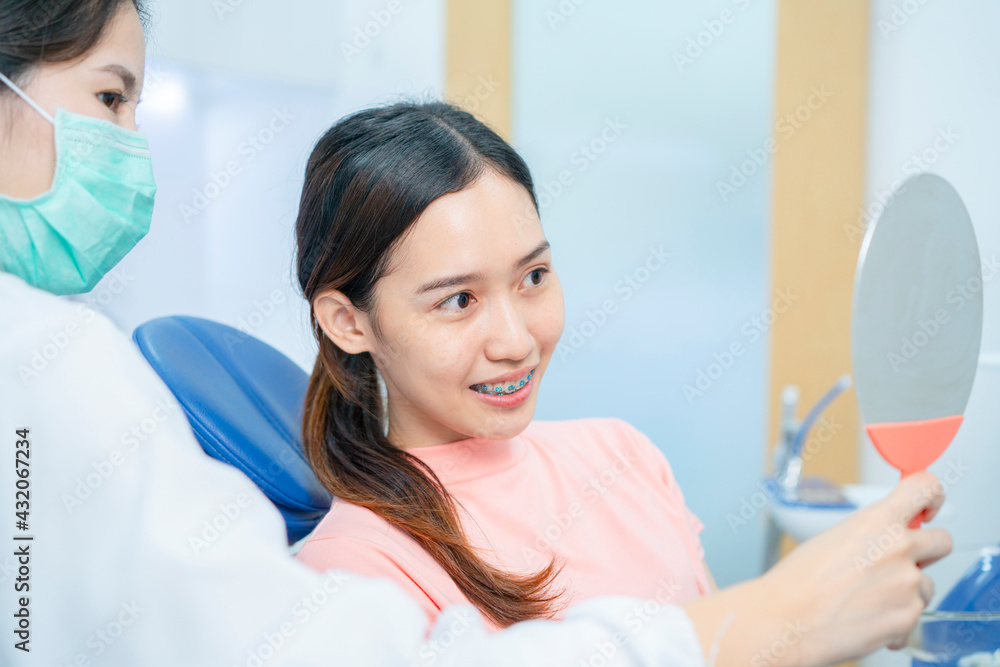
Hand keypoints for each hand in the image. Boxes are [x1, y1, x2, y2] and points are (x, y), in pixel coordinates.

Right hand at [763, 470, 952, 664]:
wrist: (787, 619)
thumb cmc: (798, 582)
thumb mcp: (833, 538)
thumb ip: (870, 534)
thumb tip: (886, 541)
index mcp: (877, 521)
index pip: (924, 489)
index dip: (932, 498)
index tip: (928, 508)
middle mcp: (898, 547)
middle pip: (942, 541)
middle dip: (927, 552)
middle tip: (902, 563)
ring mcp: (908, 583)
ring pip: (926, 584)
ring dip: (906, 592)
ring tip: (868, 600)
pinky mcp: (908, 617)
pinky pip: (914, 616)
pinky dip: (895, 622)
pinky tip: (866, 620)